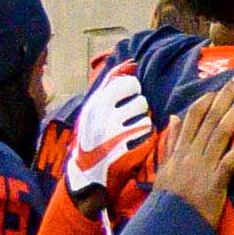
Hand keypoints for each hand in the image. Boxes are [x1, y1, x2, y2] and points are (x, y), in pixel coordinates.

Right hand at [61, 57, 157, 209]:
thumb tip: (131, 63)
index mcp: (94, 102)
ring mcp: (111, 129)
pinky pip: (147, 131)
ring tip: (132, 129)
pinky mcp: (123, 145)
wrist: (86, 171)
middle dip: (139, 102)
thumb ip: (110, 86)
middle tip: (131, 114)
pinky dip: (146, 136)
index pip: (123, 80)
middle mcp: (101, 113)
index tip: (127, 99)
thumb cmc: (94, 135)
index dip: (132, 88)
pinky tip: (135, 142)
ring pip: (145, 112)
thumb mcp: (95, 109)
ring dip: (144, 120)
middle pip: (137, 94)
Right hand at [139, 82, 233, 223]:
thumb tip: (173, 116)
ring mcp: (203, 166)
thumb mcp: (165, 167)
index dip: (207, 99)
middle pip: (209, 118)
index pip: (193, 117)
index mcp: (179, 150)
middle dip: (225, 96)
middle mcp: (190, 153)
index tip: (220, 85)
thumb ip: (171, 142)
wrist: (169, 226)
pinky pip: (229, 160)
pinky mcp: (215, 181)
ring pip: (220, 132)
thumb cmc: (170, 199)